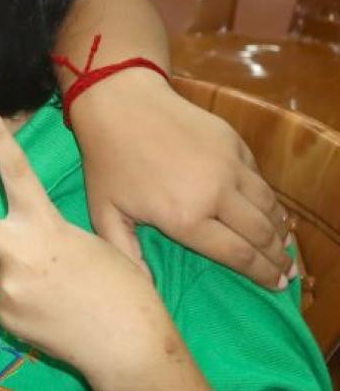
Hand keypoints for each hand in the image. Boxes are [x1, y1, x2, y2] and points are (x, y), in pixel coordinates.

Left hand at [0, 100, 173, 377]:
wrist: (130, 348)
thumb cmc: (124, 291)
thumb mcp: (94, 247)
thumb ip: (48, 241)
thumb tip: (20, 256)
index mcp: (46, 226)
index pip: (17, 171)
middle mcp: (17, 252)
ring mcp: (6, 287)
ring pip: (0, 270)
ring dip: (23, 278)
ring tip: (62, 298)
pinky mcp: (4, 318)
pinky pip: (7, 303)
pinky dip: (27, 307)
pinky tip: (54, 318)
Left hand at [71, 71, 291, 289]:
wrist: (120, 103)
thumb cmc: (108, 161)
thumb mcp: (104, 212)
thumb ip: (126, 254)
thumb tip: (144, 287)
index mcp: (185, 218)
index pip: (238, 255)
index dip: (261, 274)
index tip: (276, 286)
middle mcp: (216, 194)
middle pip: (261, 235)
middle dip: (278, 258)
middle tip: (287, 273)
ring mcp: (229, 166)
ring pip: (268, 206)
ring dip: (280, 230)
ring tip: (285, 247)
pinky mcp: (234, 143)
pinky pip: (260, 179)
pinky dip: (270, 200)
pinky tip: (271, 210)